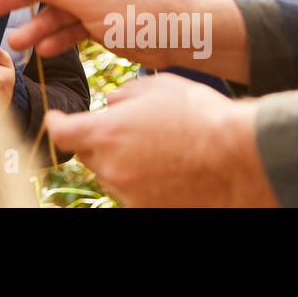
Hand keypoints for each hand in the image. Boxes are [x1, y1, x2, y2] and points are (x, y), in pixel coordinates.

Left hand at [44, 73, 277, 206]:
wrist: (239, 157)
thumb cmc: (199, 114)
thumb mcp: (156, 87)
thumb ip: (123, 95)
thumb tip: (110, 103)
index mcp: (104, 133)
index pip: (61, 132)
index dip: (57, 122)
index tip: (58, 118)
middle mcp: (110, 167)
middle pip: (87, 153)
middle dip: (98, 139)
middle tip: (128, 129)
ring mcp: (128, 193)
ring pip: (111, 173)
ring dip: (122, 160)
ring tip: (158, 147)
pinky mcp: (148, 209)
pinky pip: (133, 192)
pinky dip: (141, 180)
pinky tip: (166, 168)